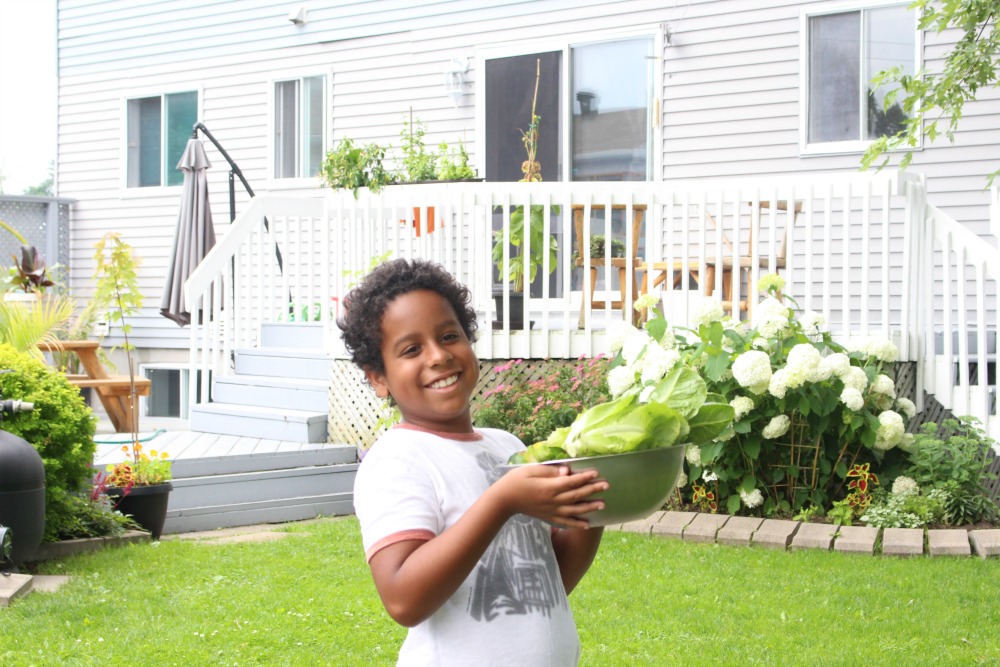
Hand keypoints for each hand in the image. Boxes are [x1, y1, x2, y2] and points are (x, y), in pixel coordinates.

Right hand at [490, 464, 608, 528]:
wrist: (504, 500)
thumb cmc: (516, 481)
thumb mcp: (531, 470)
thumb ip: (549, 471)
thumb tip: (567, 471)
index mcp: (549, 487)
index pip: (571, 482)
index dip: (584, 477)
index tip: (597, 472)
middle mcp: (553, 501)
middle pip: (576, 495)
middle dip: (592, 490)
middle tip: (607, 486)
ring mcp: (551, 511)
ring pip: (574, 510)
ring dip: (589, 508)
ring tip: (602, 505)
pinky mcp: (548, 517)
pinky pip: (565, 522)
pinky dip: (577, 524)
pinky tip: (587, 525)